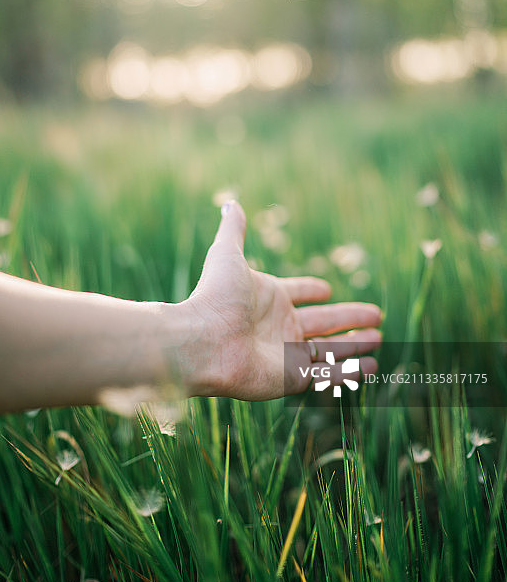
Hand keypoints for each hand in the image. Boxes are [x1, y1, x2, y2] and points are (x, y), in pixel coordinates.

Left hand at [184, 201, 381, 399]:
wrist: (202, 341)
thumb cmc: (216, 297)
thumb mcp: (226, 255)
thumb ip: (234, 231)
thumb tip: (231, 203)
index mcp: (270, 299)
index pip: (298, 293)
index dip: (312, 290)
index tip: (327, 289)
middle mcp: (280, 327)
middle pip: (324, 322)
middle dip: (350, 319)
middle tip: (376, 316)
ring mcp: (287, 354)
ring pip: (331, 349)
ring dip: (355, 344)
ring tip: (379, 339)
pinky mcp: (292, 378)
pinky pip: (328, 375)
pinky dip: (350, 372)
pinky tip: (371, 367)